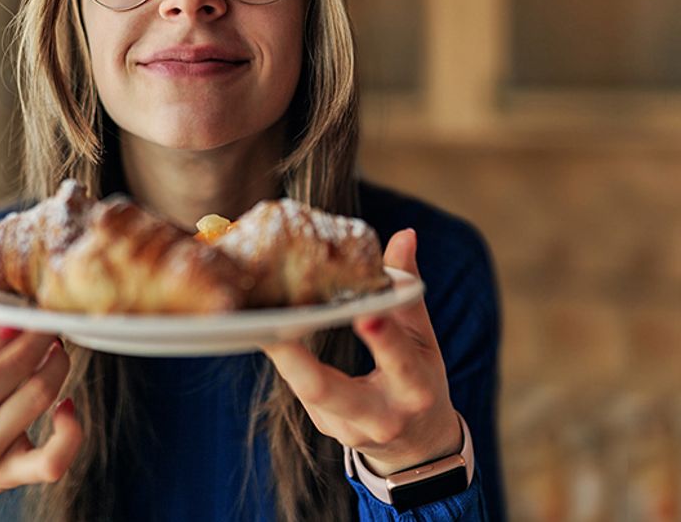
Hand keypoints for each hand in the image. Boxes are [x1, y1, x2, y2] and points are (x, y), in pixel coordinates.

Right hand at [0, 314, 81, 520]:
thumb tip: (2, 282)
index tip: (18, 318)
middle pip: (9, 376)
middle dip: (39, 341)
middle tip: (50, 320)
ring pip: (36, 401)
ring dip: (58, 366)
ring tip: (58, 349)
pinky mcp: (7, 476)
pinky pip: (51, 460)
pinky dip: (70, 432)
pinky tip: (68, 406)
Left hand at [260, 228, 460, 475]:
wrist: (417, 446)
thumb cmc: (420, 381)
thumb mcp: (423, 340)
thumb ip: (408, 291)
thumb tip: (405, 235)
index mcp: (415, 389)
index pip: (399, 360)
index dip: (382, 338)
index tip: (365, 312)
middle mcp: (381, 417)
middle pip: (332, 392)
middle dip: (301, 364)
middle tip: (273, 328)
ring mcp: (347, 429)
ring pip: (307, 393)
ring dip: (283, 357)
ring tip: (256, 320)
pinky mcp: (325, 428)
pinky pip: (301, 390)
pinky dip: (287, 360)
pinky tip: (268, 331)